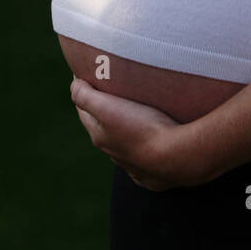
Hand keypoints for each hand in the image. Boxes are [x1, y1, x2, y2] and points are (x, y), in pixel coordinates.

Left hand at [70, 78, 205, 190]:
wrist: (176, 158)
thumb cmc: (142, 128)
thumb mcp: (108, 107)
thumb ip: (85, 96)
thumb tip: (74, 84)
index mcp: (100, 137)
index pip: (84, 111)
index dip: (82, 92)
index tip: (87, 75)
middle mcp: (114, 153)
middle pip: (102, 128)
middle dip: (103, 111)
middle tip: (110, 91)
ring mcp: (135, 166)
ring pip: (123, 144)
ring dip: (125, 130)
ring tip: (135, 113)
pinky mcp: (154, 174)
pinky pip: (144, 158)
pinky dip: (143, 147)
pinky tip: (152, 142)